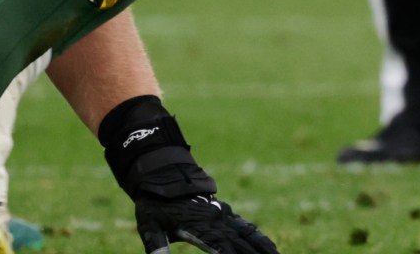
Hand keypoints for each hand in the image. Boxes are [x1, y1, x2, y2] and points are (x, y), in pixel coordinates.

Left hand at [133, 191, 277, 253]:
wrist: (166, 174)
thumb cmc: (156, 202)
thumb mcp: (149, 223)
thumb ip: (155, 244)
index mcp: (199, 225)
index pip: (220, 247)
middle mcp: (217, 220)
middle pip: (240, 244)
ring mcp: (224, 216)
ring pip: (249, 235)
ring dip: (264, 248)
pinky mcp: (226, 213)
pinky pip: (248, 228)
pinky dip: (261, 239)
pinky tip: (271, 248)